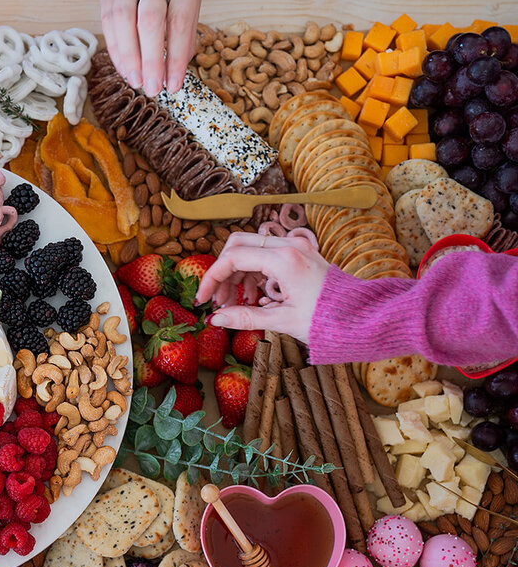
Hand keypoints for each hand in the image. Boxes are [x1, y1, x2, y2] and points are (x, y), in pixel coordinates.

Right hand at [101, 0, 202, 94]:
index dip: (177, 56)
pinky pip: (107, 17)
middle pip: (150, 20)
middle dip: (150, 60)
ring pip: (122, 20)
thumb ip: (184, 21)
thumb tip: (178, 63)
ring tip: (136, 81)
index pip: (179, 19)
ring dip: (128, 57)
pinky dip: (114, 45)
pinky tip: (123, 65)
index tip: (175, 83)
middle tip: (152, 88)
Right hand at [195, 232, 329, 342]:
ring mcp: (295, 248)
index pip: (232, 259)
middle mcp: (288, 247)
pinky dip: (252, 273)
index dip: (211, 278)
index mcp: (284, 260)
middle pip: (237, 245)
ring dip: (236, 274)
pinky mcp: (299, 254)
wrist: (363, 316)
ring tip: (233, 304)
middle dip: (222, 272)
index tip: (203, 299)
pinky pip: (265, 256)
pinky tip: (251, 297)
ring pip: (250, 250)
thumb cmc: (329, 320)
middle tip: (218, 300)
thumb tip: (215, 320)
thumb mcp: (283, 320)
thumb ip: (245, 318)